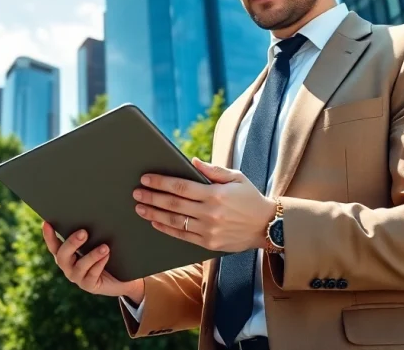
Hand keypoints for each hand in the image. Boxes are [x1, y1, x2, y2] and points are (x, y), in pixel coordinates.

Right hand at [42, 221, 143, 303]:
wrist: (122, 277)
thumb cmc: (109, 253)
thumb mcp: (99, 241)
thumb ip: (92, 231)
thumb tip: (96, 212)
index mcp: (66, 253)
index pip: (54, 244)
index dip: (48, 235)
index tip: (47, 223)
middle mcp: (68, 266)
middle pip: (63, 255)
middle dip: (72, 243)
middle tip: (83, 232)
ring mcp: (78, 277)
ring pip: (79, 266)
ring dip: (92, 255)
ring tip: (104, 247)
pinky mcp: (89, 286)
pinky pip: (92, 275)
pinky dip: (99, 264)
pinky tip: (107, 256)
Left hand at [132, 158, 275, 252]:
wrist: (267, 226)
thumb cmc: (250, 198)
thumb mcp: (236, 178)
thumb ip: (213, 170)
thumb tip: (191, 161)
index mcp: (215, 194)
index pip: (181, 186)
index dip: (161, 182)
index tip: (146, 178)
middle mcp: (210, 213)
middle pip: (173, 204)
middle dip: (152, 197)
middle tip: (136, 192)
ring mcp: (208, 230)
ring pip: (174, 221)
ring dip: (153, 214)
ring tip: (139, 207)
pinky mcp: (208, 244)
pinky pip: (182, 236)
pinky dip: (166, 229)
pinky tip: (154, 222)